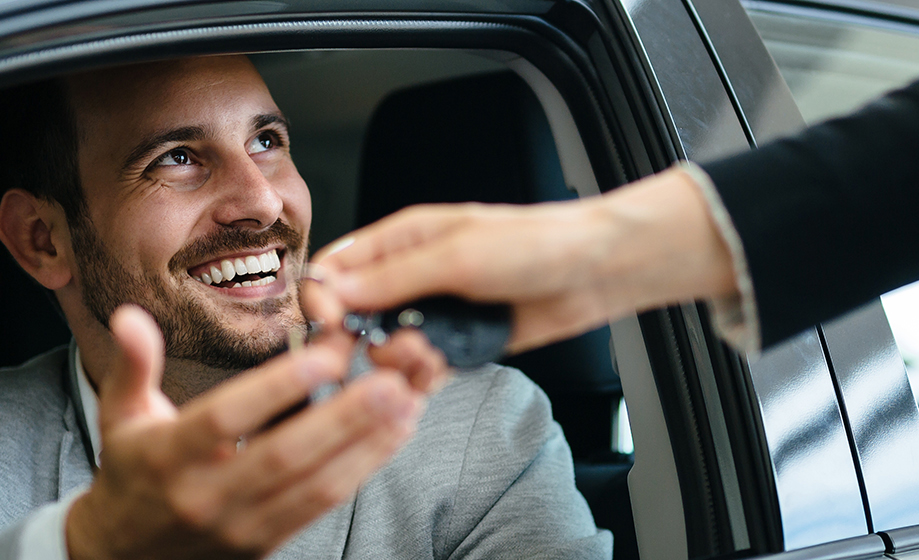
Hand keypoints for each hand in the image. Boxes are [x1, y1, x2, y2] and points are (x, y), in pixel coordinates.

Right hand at [65, 304, 446, 559]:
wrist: (126, 555)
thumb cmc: (132, 471)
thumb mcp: (120, 414)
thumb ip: (133, 363)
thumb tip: (130, 316)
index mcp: (169, 456)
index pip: (226, 418)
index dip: (277, 388)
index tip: (324, 355)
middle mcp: (207, 495)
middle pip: (285, 455)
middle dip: (344, 417)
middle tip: (389, 379)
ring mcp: (240, 525)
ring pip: (314, 486)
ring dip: (366, 445)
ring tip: (405, 402)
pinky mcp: (266, 542)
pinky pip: (320, 506)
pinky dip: (360, 470)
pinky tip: (391, 436)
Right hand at [308, 166, 739, 352]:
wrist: (595, 271)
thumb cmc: (535, 244)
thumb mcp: (456, 255)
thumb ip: (392, 277)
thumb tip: (331, 289)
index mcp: (401, 239)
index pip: (334, 269)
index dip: (324, 301)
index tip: (333, 326)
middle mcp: (411, 276)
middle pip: (354, 316)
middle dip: (362, 340)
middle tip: (391, 349)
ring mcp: (435, 312)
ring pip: (386, 349)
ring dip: (399, 362)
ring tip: (430, 357)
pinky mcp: (459, 343)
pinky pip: (422, 369)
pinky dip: (423, 379)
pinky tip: (438, 372)